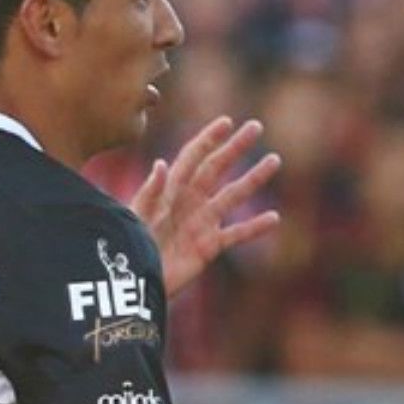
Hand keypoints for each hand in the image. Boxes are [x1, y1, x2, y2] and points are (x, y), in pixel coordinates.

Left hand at [130, 116, 281, 296]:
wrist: (133, 282)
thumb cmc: (128, 247)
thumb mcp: (135, 217)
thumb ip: (149, 193)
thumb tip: (161, 164)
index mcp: (169, 190)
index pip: (191, 158)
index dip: (207, 140)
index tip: (226, 122)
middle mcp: (189, 202)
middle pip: (216, 169)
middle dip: (235, 148)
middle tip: (256, 127)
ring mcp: (201, 223)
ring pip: (232, 195)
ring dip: (253, 178)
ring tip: (274, 160)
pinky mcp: (209, 247)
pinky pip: (236, 234)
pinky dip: (254, 228)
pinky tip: (274, 218)